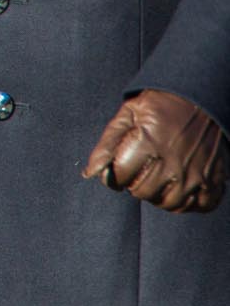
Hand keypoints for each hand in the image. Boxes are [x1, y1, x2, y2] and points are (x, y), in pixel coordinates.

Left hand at [82, 88, 227, 212]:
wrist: (201, 99)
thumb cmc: (160, 106)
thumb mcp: (128, 114)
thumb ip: (107, 144)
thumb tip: (91, 172)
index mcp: (149, 142)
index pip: (120, 176)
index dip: (114, 173)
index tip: (119, 165)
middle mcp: (174, 163)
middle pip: (141, 192)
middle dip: (134, 182)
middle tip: (140, 167)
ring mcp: (196, 175)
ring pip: (167, 203)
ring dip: (157, 193)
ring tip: (157, 175)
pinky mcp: (213, 182)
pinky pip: (195, 206)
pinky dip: (185, 200)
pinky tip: (178, 184)